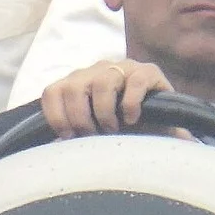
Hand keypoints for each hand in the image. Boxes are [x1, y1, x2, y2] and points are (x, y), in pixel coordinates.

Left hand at [40, 58, 181, 137]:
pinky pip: (134, 82)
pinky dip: (130, 104)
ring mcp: (123, 67)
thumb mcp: (93, 130)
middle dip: (80, 118)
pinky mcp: (148, 72)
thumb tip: (53, 146)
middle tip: (92, 136)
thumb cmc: (123, 131)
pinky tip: (132, 119)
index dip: (56, 116)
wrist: (162, 129)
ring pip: (102, 82)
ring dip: (104, 112)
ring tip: (112, 129)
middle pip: (73, 87)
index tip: (68, 136)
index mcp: (78, 82)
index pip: (52, 91)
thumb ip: (73, 131)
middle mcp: (97, 70)